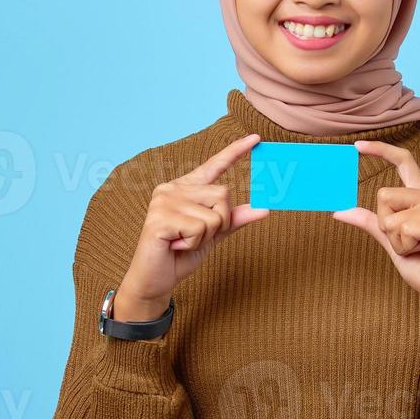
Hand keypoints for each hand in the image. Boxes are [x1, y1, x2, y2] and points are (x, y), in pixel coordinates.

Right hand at [115, 133, 269, 319]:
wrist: (155, 280)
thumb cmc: (181, 255)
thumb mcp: (213, 234)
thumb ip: (233, 219)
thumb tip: (263, 208)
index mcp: (185, 188)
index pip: (214, 166)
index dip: (235, 151)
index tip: (256, 138)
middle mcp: (172, 188)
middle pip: (222, 194)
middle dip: (220, 222)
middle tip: (196, 236)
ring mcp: (164, 201)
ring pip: (214, 215)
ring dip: (206, 236)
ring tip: (183, 241)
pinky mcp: (159, 219)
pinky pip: (199, 228)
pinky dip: (194, 243)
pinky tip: (176, 245)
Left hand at [331, 140, 419, 337]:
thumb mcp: (391, 242)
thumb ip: (371, 223)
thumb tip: (340, 210)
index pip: (404, 163)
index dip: (381, 151)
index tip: (356, 146)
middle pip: (384, 195)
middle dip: (386, 227)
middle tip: (410, 245)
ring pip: (391, 216)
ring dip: (397, 241)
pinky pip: (403, 229)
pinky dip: (406, 247)